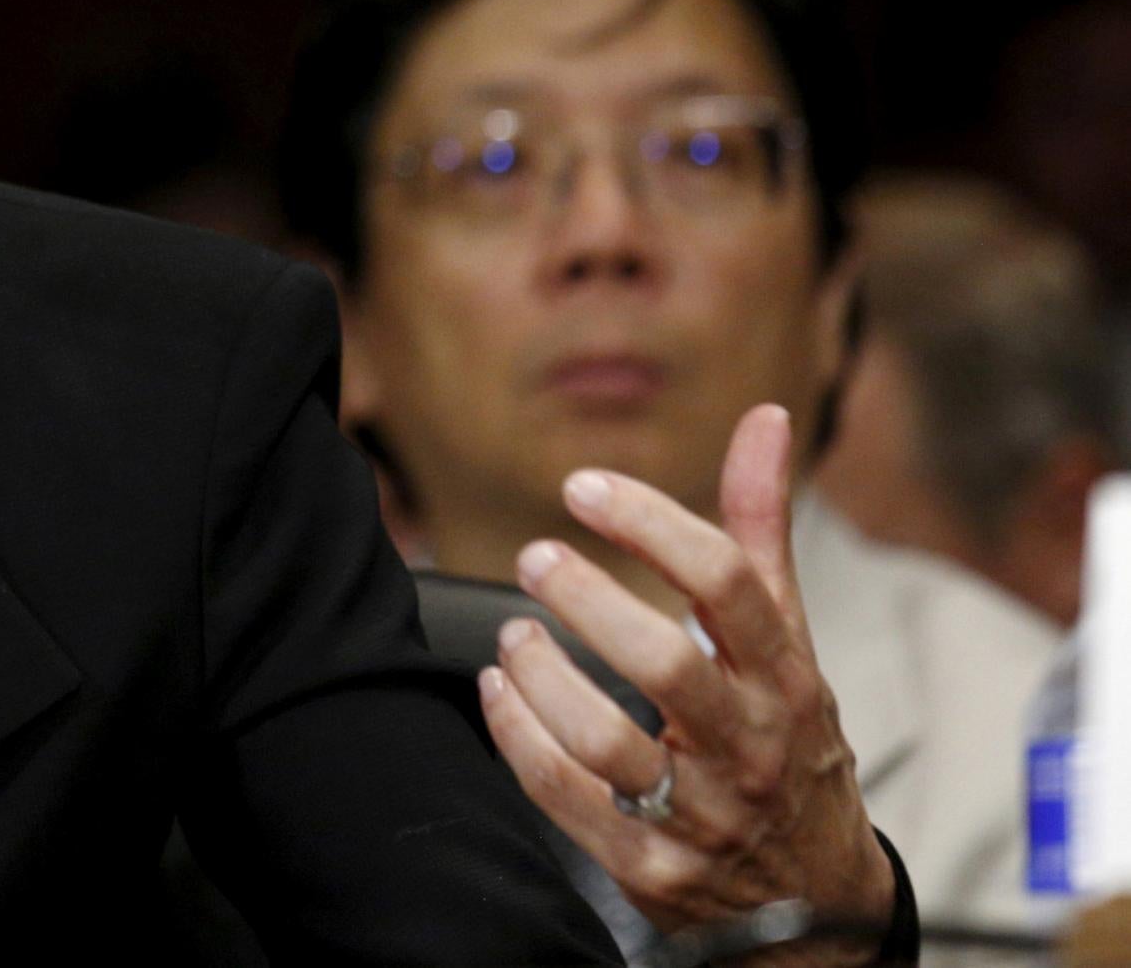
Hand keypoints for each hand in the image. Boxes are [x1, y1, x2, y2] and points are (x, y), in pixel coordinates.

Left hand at [477, 404, 898, 965]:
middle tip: (534, 556)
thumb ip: (759, 530)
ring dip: (541, 677)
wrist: (818, 900)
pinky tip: (498, 693)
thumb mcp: (788, 639)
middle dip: (586, 601)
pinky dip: (518, 739)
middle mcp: (748, 746)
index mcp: (784, 679)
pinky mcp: (651, 866)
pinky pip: (566, 799)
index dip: (650, 523)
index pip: (727, 584)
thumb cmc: (788, 739)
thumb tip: (765, 415)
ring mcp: (702, 814)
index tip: (581, 489)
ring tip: (514, 637)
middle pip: (664, 663)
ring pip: (604, 741)